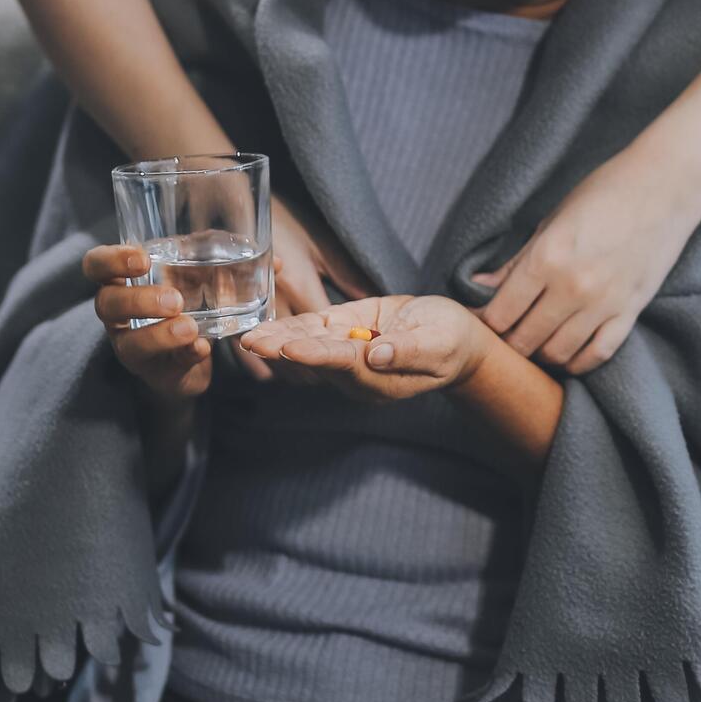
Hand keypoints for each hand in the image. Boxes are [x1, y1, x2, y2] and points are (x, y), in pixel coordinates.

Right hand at [85, 242, 212, 401]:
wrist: (190, 357)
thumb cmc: (180, 303)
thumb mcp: (182, 275)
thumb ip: (191, 256)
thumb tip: (211, 237)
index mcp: (119, 284)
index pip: (96, 265)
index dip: (111, 260)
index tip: (143, 259)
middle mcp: (117, 318)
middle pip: (106, 304)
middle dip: (139, 301)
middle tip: (174, 299)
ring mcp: (133, 350)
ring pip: (131, 344)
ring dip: (161, 334)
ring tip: (190, 328)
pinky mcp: (158, 375)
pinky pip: (168, 369)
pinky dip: (186, 356)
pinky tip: (202, 347)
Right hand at [227, 191, 374, 386]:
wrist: (233, 202)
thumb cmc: (283, 218)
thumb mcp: (318, 241)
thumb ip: (345, 272)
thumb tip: (370, 298)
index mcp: (301, 285)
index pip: (324, 336)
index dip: (339, 353)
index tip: (353, 363)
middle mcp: (276, 302)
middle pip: (297, 353)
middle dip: (314, 370)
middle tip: (329, 377)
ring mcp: (250, 309)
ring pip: (271, 360)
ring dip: (288, 371)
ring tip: (303, 377)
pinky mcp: (230, 313)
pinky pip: (243, 353)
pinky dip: (261, 366)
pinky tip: (272, 368)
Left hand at [238, 293, 486, 403]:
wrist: (452, 338)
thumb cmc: (450, 342)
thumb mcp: (439, 344)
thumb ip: (408, 350)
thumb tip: (377, 356)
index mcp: (378, 378)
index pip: (342, 365)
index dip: (315, 355)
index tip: (290, 349)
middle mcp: (356, 371)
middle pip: (314, 359)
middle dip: (282, 350)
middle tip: (251, 343)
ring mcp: (347, 352)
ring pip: (308, 345)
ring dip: (278, 339)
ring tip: (248, 335)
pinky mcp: (344, 332)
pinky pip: (313, 330)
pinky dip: (290, 325)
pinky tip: (266, 323)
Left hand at [471, 139, 700, 373]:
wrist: (665, 187)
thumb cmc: (603, 193)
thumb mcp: (551, 221)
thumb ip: (516, 261)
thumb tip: (478, 285)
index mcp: (547, 257)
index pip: (501, 313)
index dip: (483, 323)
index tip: (479, 320)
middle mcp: (574, 286)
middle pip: (525, 339)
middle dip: (506, 342)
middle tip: (501, 336)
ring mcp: (605, 304)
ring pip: (558, 353)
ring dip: (538, 354)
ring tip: (530, 343)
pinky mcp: (630, 312)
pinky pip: (597, 354)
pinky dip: (576, 362)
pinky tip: (565, 353)